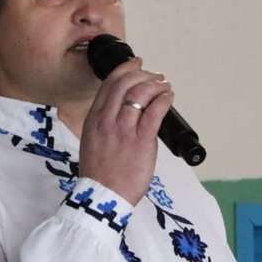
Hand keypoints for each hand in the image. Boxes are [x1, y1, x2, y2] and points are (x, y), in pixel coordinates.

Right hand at [78, 57, 173, 205]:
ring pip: (140, 93)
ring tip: (164, 87)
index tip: (137, 64)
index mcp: (94, 120)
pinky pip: (155, 112)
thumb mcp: (92, 142)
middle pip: (125, 83)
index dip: (125, 69)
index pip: (109, 84)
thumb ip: (104, 124)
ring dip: (156, 85)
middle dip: (143, 74)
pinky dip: (164, 99)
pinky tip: (168, 97)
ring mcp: (123, 130)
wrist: (102, 197)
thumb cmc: (100, 175)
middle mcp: (107, 120)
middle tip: (155, 77)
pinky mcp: (141, 141)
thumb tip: (123, 111)